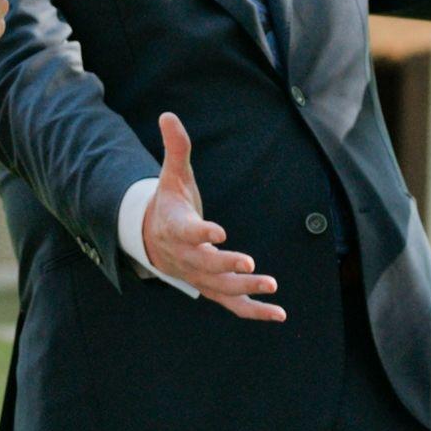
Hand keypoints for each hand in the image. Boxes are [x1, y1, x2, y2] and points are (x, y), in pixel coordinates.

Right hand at [141, 111, 284, 319]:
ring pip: (220, 288)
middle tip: (250, 265)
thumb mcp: (172, 175)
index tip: (218, 231)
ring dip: (245, 289)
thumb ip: (175, 148)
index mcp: (176, 227)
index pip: (187, 231)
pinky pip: (232, 304)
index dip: (202, 232)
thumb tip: (168, 115)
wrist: (151, 240)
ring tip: (271, 286)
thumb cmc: (169, 204)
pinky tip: (279, 315)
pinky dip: (254, 312)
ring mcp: (198, 276)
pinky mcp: (211, 288)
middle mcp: (186, 256)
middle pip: (205, 265)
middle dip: (227, 266)